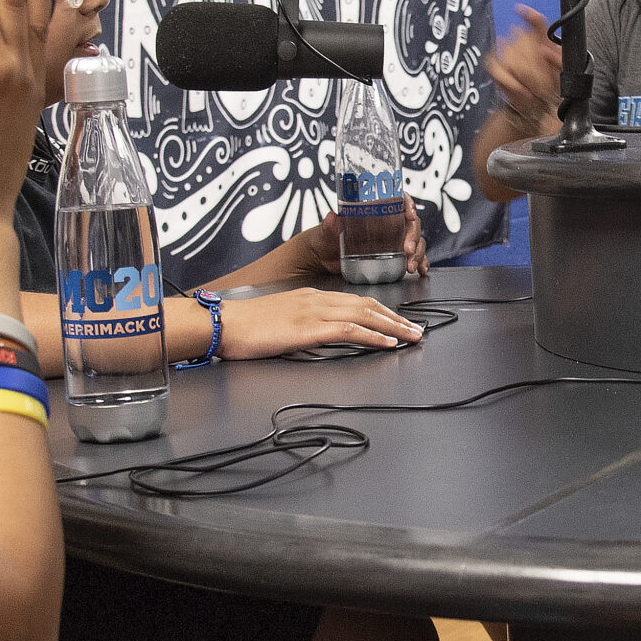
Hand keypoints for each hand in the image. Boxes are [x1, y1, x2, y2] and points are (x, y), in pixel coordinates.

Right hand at [216, 288, 423, 359]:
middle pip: (367, 305)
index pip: (355, 301)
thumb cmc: (245, 326)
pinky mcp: (309, 328)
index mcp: (311, 297)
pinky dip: (372, 335)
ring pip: (364, 315)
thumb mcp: (282, 320)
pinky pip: (349, 330)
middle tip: (417, 330)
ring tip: (411, 337)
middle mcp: (317, 299)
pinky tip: (387, 343)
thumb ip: (304, 323)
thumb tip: (321, 336)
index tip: (398, 322)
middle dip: (396, 318)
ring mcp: (314, 311)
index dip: (382, 311)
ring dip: (393, 326)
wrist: (223, 323)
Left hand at [299, 204, 431, 279]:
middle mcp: (388, 223)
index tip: (410, 214)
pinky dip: (420, 263)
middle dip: (414, 236)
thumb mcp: (327, 231)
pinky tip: (420, 270)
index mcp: (376, 210)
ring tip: (410, 266)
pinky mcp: (394, 256)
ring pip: (416, 241)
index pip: (399, 200)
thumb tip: (331, 218)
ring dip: (418, 253)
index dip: (409, 204)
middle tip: (408, 249)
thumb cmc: (327, 238)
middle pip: (411, 223)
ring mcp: (393, 240)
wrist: (324, 259)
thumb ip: (329, 225)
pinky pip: (413, 257)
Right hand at [488, 4, 562, 122]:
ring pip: (512, 59)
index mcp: (542, 39)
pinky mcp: (494, 63)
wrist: (536, 103)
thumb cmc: (551, 84)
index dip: (527, 14)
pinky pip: (498, 69)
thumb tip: (545, 53)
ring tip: (534, 88)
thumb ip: (559, 61)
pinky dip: (510, 83)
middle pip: (523, 44)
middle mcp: (522, 40)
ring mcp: (506, 50)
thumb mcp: (563, 73)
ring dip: (524, 77)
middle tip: (544, 82)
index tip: (520, 10)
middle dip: (535, 67)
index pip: (536, 21)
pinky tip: (521, 89)